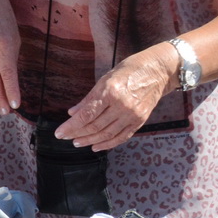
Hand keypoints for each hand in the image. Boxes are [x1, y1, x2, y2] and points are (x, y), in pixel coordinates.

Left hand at [51, 48, 173, 151]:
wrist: (158, 71)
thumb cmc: (129, 71)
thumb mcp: (104, 79)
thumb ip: (88, 99)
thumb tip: (72, 113)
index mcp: (110, 92)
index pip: (86, 115)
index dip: (71, 126)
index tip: (59, 133)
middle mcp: (122, 105)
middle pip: (95, 126)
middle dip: (77, 134)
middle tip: (66, 138)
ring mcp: (132, 115)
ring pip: (107, 134)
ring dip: (90, 140)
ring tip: (78, 142)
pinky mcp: (140, 121)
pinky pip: (122, 136)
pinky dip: (108, 144)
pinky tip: (96, 146)